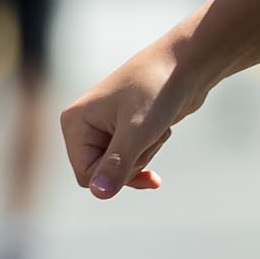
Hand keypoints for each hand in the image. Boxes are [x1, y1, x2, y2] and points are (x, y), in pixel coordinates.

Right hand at [61, 27, 192, 197]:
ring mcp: (102, 127)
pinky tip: (160, 156)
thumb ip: (117, 164)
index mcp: (73, 123)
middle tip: (150, 137)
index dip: (117, 173)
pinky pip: (130, 159)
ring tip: (157, 128)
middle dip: (132, 164)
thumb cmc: (157, 91)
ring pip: (119, 168)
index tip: (139, 151)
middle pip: (103, 174)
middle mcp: (82, 125)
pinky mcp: (122, 128)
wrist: (185, 65)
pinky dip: (147, 154)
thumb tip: (99, 193)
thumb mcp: (137, 132)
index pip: (87, 176)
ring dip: (145, 155)